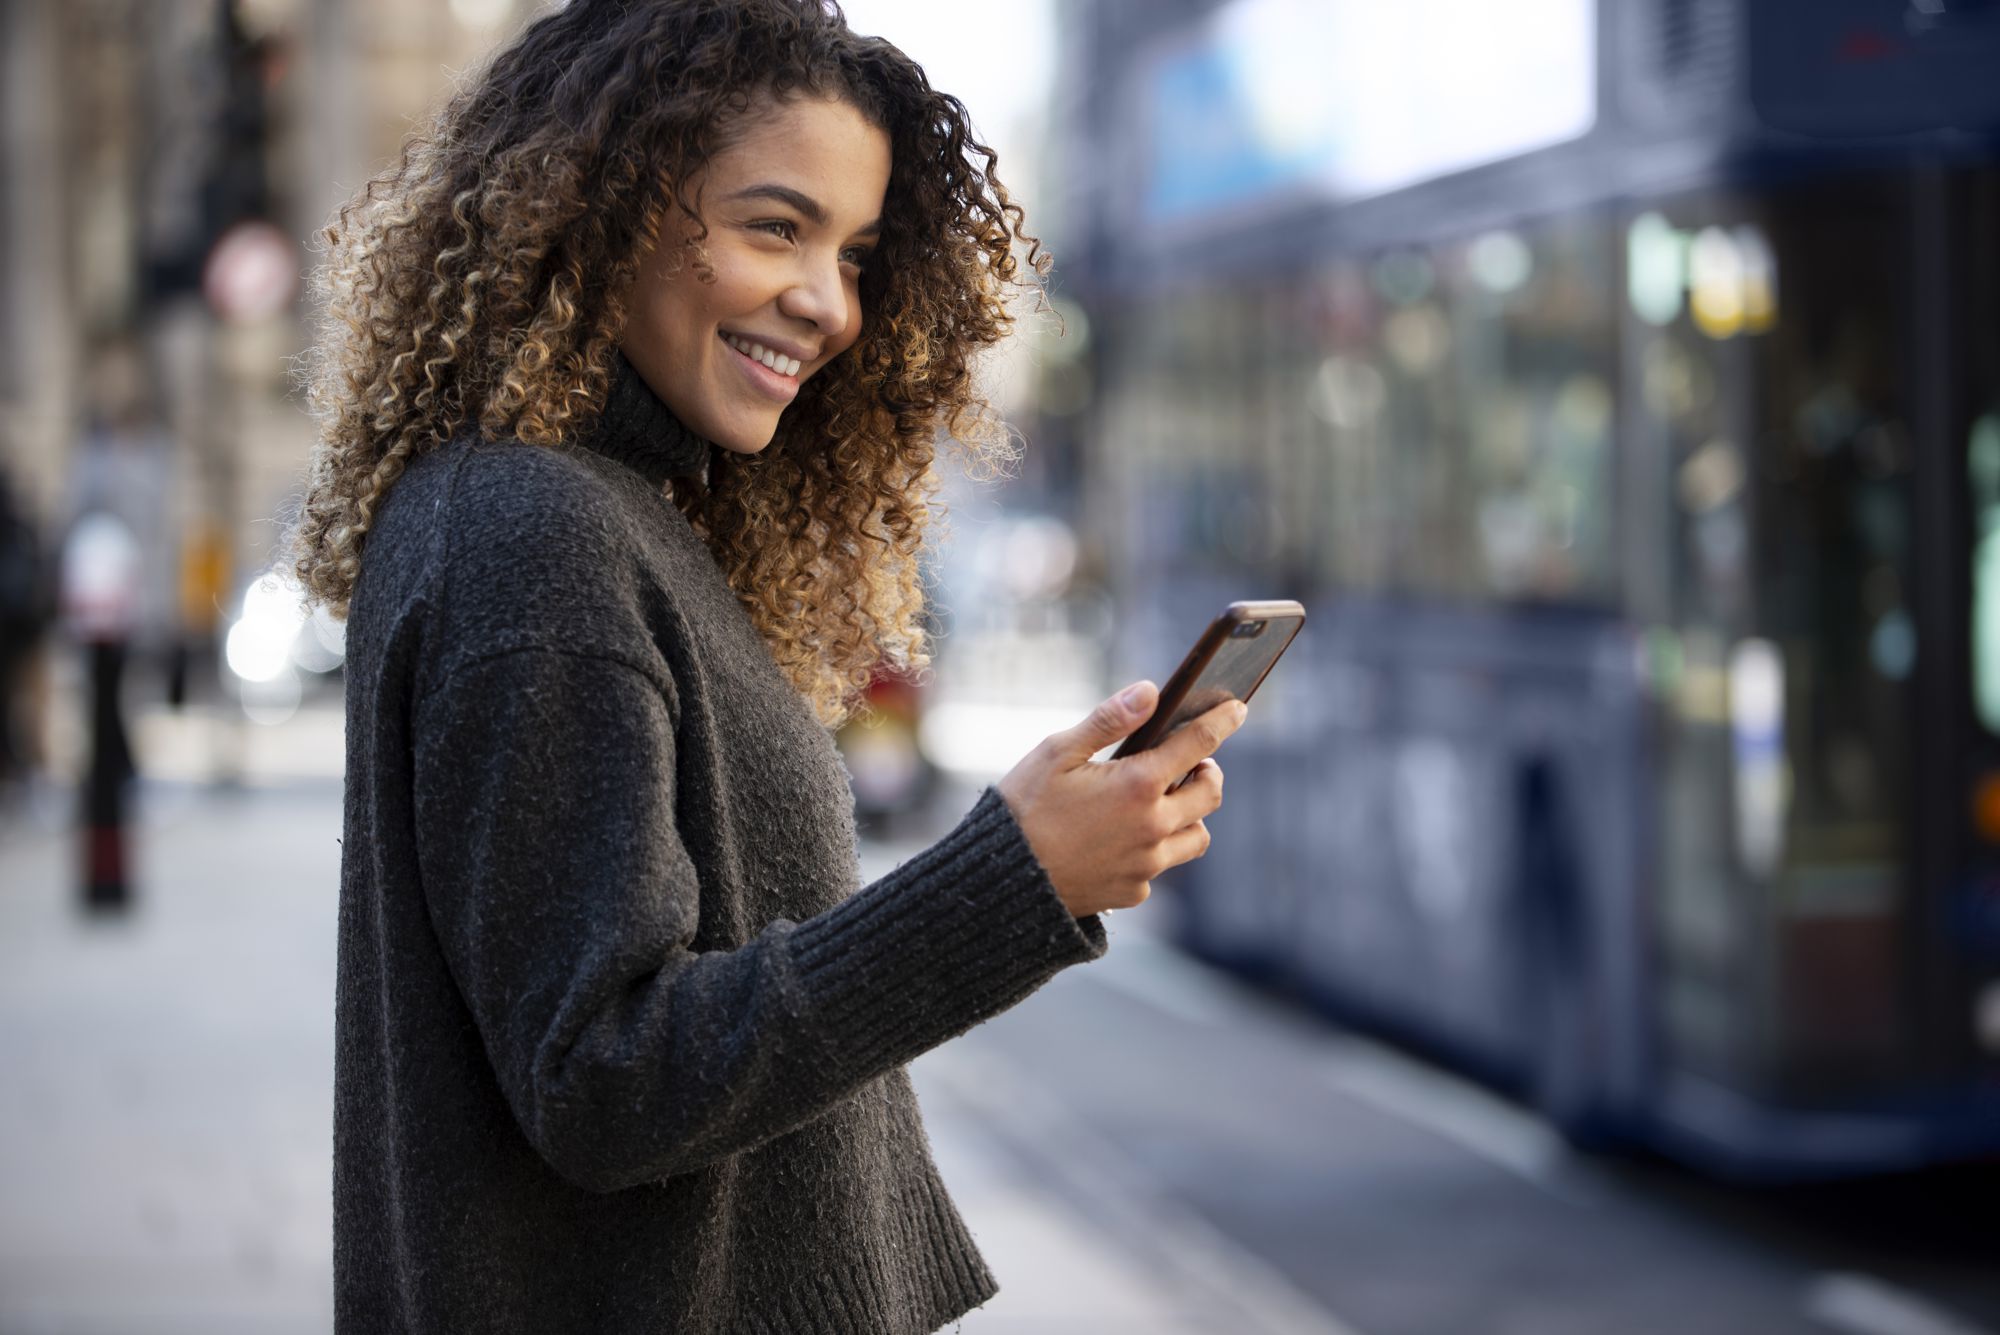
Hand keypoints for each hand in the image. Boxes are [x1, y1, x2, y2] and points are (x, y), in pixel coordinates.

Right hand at [997, 682, 1243, 918]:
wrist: (999, 880)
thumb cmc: (1024, 807)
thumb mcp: (1058, 752)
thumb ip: (1109, 721)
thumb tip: (1151, 690)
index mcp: (1137, 784)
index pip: (1199, 743)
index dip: (1223, 721)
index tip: (1237, 709)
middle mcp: (1153, 827)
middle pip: (1211, 794)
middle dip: (1208, 772)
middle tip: (1192, 764)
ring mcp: (1147, 865)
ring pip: (1197, 837)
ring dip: (1189, 816)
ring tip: (1161, 804)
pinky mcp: (1134, 892)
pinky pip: (1161, 868)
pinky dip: (1153, 850)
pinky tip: (1124, 839)